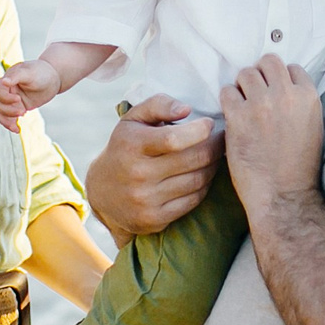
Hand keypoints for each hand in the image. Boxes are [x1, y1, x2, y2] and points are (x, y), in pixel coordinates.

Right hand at [0, 59, 62, 127]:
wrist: (53, 79)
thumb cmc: (41, 72)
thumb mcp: (29, 73)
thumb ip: (16, 76)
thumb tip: (4, 81)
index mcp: (7, 79)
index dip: (5, 98)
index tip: (19, 99)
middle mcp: (7, 90)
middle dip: (9, 110)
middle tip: (23, 111)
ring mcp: (11, 100)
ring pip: (1, 112)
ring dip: (9, 118)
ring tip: (22, 116)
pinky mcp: (17, 108)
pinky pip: (8, 118)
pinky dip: (10, 125)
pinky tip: (17, 130)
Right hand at [84, 94, 217, 240]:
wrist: (102, 191)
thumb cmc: (125, 147)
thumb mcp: (133, 119)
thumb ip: (159, 105)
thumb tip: (186, 110)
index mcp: (132, 145)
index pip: (174, 139)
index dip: (200, 131)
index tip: (209, 124)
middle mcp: (137, 174)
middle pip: (193, 160)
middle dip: (214, 147)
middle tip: (222, 139)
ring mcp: (145, 200)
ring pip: (197, 181)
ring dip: (213, 166)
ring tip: (214, 156)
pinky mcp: (154, 219)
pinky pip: (193, 201)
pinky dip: (204, 187)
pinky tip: (203, 176)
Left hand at [218, 56, 323, 213]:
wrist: (284, 196)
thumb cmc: (299, 168)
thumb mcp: (312, 127)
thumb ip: (299, 103)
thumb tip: (282, 87)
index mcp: (308, 97)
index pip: (291, 68)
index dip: (280, 79)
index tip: (274, 93)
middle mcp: (286, 95)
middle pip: (268, 62)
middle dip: (260, 75)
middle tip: (255, 94)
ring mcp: (261, 104)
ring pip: (245, 74)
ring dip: (242, 87)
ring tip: (243, 106)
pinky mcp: (238, 117)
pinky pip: (227, 92)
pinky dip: (228, 101)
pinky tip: (233, 116)